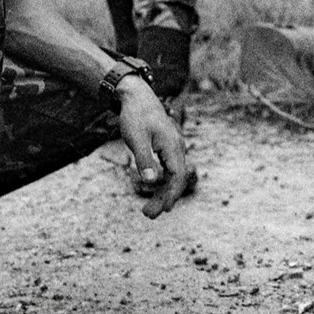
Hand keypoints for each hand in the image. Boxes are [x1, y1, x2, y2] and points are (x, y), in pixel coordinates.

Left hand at [121, 81, 193, 217]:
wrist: (136, 97)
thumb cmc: (135, 116)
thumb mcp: (136, 139)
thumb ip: (144, 160)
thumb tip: (150, 182)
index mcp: (173, 146)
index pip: (178, 176)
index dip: (171, 194)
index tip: (161, 210)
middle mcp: (177, 147)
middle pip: (177, 179)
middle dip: (165, 199)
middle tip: (148, 215)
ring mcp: (173, 147)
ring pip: (173, 175)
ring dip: (163, 193)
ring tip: (147, 210)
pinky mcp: (167, 147)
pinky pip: (169, 169)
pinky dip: (163, 182)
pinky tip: (155, 191)